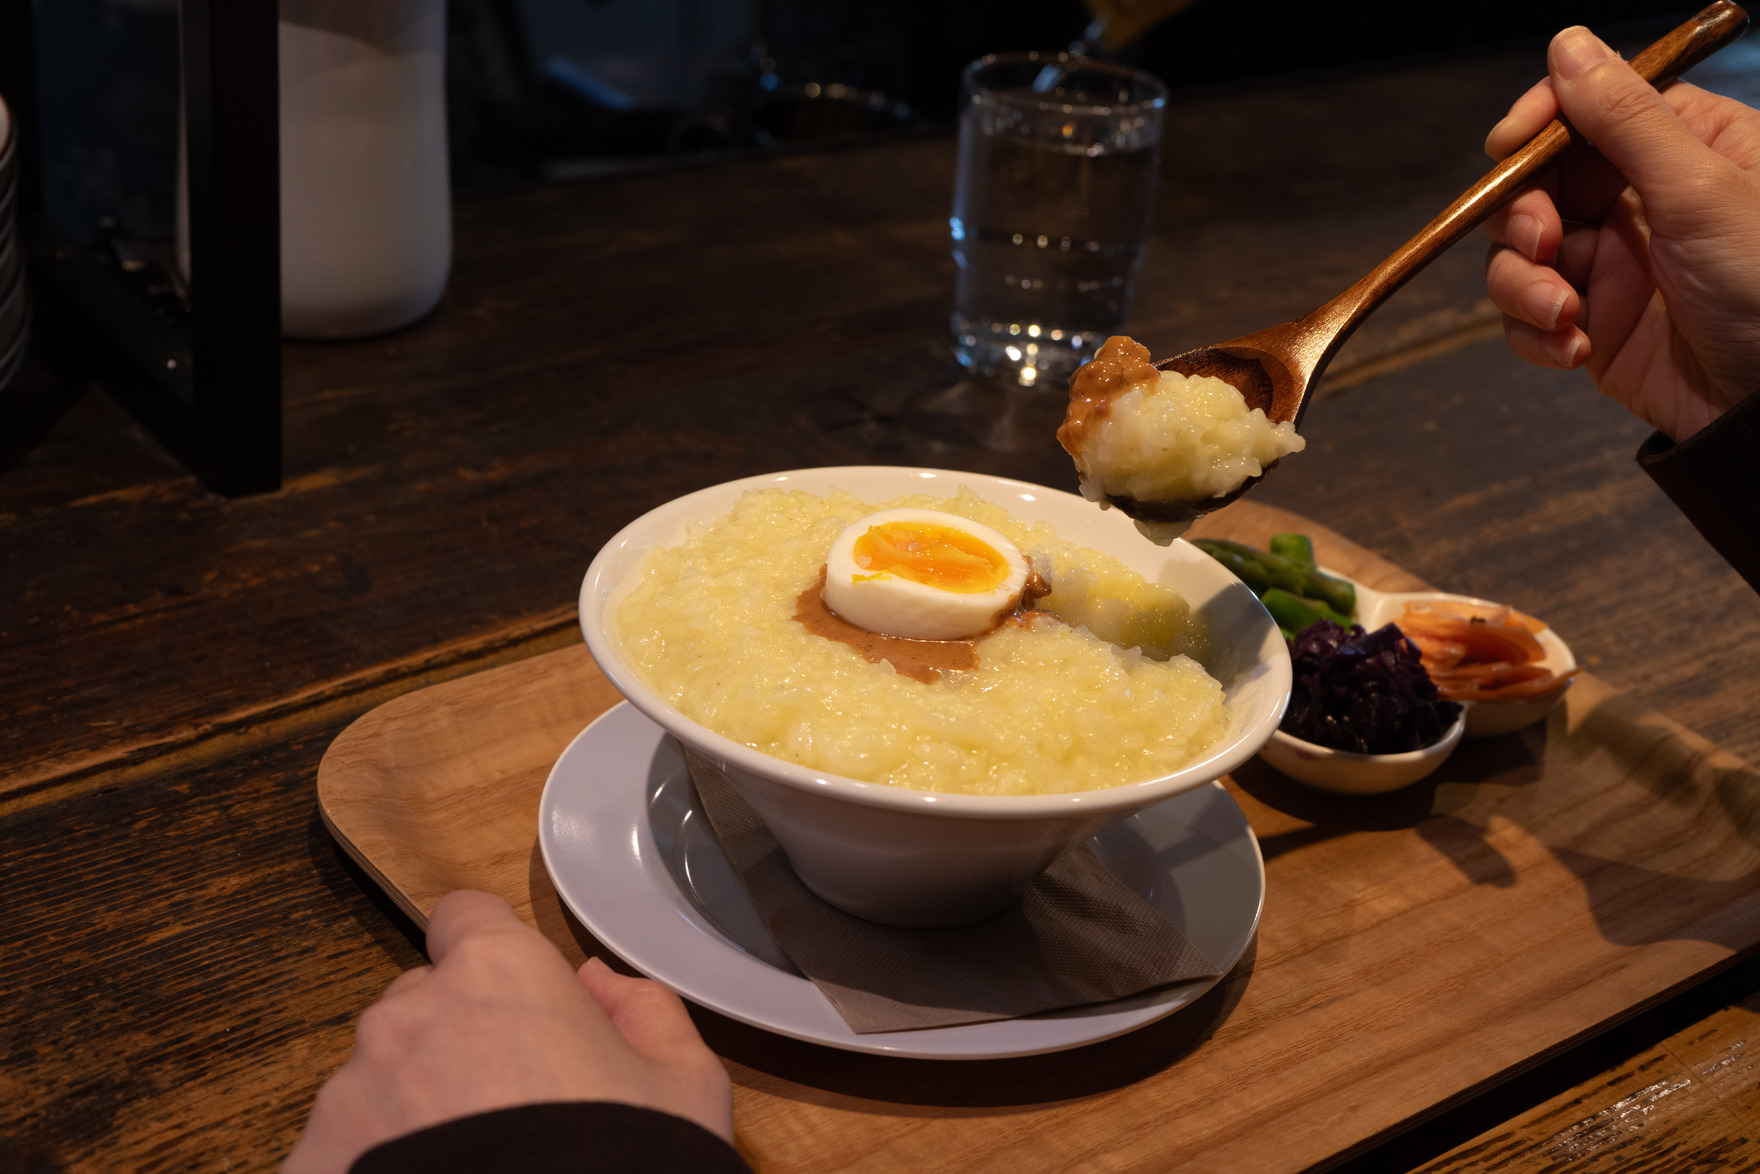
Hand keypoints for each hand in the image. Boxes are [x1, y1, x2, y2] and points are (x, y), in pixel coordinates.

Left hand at [282, 890, 732, 1172]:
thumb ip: (643, 1008)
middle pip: (422, 1006)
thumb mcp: (686, 1086)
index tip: (515, 1001)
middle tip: (510, 1114)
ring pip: (377, 1083)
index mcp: (498, 974)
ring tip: (472, 1171)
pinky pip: (339, 1154)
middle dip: (457, 1043)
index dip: (493, 955)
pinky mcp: (310, 1165)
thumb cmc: (628, 1167)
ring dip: (412, 1113)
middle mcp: (408, 1017)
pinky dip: (371, 1170)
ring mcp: (348, 1096)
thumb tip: (596, 981)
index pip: (466, 918)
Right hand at [1482, 25, 1759, 440]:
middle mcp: (1639, 201)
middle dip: (1522, 218)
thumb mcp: (1701, 190)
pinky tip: (1575, 350)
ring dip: (1523, 286)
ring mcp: (1611, 265)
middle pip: (1535, 185)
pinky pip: (1526, 318)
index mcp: (1681, 149)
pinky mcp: (1591, 325)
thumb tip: (1568, 44)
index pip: (1586, 111)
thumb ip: (1625, 120)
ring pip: (1518, 255)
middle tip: (1542, 244)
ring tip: (1565, 316)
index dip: (1539, 124)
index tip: (1509, 147)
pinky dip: (1535, 334)